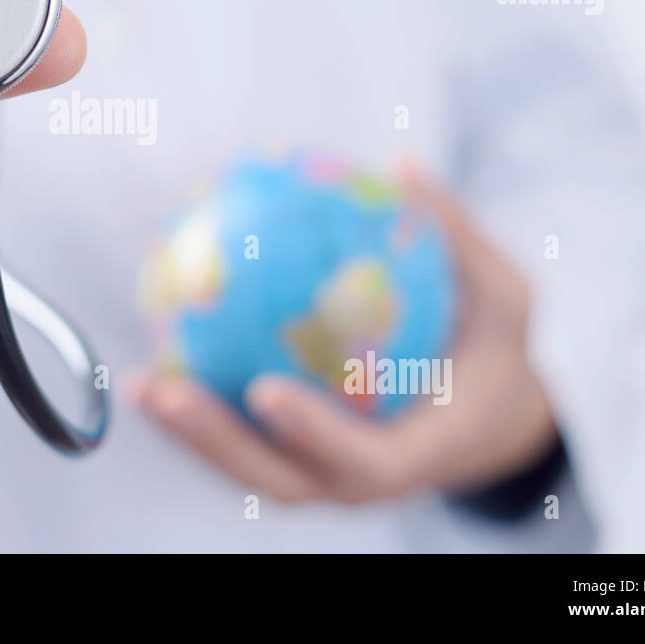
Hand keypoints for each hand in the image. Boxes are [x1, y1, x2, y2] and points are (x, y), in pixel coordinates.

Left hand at [129, 165, 556, 503]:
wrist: (485, 417)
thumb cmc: (495, 352)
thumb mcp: (506, 297)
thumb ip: (460, 240)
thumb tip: (403, 164)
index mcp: (420, 453)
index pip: (364, 461)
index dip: (313, 435)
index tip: (264, 390)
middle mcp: (362, 479)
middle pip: (280, 479)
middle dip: (215, 444)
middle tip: (164, 389)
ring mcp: (323, 476)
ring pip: (247, 469)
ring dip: (188, 435)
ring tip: (138, 381)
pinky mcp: (294, 459)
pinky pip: (241, 438)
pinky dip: (199, 408)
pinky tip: (157, 355)